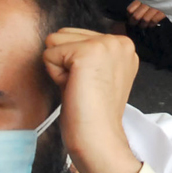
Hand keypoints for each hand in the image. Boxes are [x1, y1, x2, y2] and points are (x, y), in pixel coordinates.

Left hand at [43, 28, 140, 172]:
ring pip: (54, 41)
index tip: (91, 85)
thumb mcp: (96, 72)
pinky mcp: (86, 53)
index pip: (76, 35)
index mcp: (123, 45)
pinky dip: (55, 75)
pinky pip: (48, 54)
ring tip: (80, 87)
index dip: (74, 63)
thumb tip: (57, 38)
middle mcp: (118, 40)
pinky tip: (74, 89)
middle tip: (83, 87)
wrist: (98, 139)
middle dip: (65, 62)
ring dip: (60, 68)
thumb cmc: (93, 113)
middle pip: (64, 34)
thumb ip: (87, 52)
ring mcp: (105, 44)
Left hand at [126, 0, 166, 26]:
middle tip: (134, 24)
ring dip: (143, 25)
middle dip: (134, 22)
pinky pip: (154, 21)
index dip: (129, 15)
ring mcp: (155, 6)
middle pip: (136, 16)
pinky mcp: (163, 11)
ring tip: (143, 25)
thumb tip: (132, 11)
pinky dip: (151, 24)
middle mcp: (147, 1)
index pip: (131, 9)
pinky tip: (151, 24)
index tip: (130, 17)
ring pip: (144, 20)